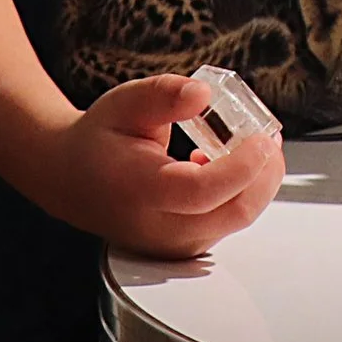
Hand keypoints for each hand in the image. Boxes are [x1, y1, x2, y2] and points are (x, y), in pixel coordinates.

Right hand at [33, 74, 283, 257]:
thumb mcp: (124, 102)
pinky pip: (229, 222)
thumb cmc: (99, 140)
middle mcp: (158, 227)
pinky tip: (234, 164)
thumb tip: (203, 94)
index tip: (262, 136)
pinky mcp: (185, 247)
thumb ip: (163, 95)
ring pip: (238, 220)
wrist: (71, 179)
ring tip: (254, 143)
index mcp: (139, 191)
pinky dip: (243, 192)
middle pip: (234, 212)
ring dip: (258, 181)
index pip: (202, 192)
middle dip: (264, 173)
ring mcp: (173, 244)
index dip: (241, 165)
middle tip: (269, 135)